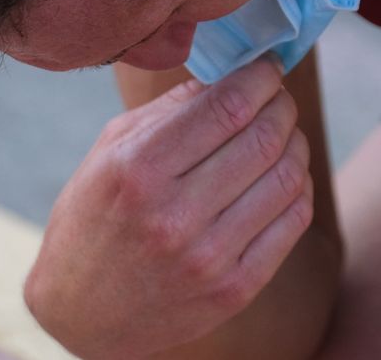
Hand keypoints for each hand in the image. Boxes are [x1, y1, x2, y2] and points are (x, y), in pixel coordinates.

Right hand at [24, 59, 313, 358]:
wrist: (82, 313)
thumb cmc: (92, 220)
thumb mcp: (108, 154)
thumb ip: (168, 111)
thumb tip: (228, 74)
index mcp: (137, 170)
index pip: (227, 107)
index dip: (260, 77)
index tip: (267, 67)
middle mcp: (174, 215)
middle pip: (264, 138)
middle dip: (281, 105)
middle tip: (278, 96)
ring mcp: (209, 257)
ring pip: (287, 177)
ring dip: (295, 143)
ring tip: (283, 134)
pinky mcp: (235, 289)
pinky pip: (292, 222)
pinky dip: (299, 187)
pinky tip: (284, 175)